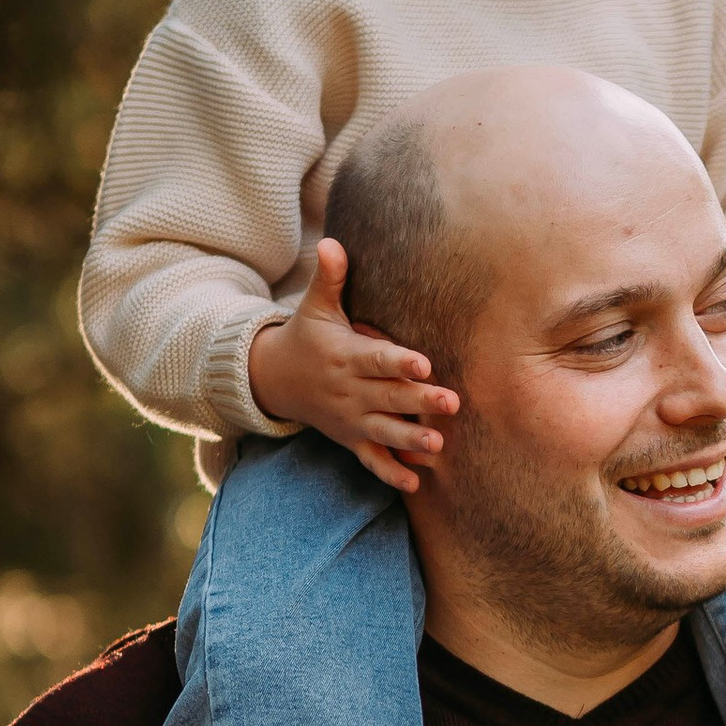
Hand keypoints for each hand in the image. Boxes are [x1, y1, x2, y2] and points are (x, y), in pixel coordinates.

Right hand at [247, 239, 459, 493]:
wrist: (273, 378)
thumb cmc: (306, 336)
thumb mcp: (315, 307)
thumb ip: (329, 278)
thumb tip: (332, 242)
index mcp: (345, 356)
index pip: (376, 358)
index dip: (399, 360)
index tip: (424, 363)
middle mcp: (348, 391)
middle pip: (388, 397)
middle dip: (419, 402)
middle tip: (452, 402)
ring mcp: (349, 418)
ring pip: (383, 431)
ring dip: (410, 441)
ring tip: (438, 446)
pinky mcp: (350, 439)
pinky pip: (371, 459)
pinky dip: (390, 472)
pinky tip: (415, 483)